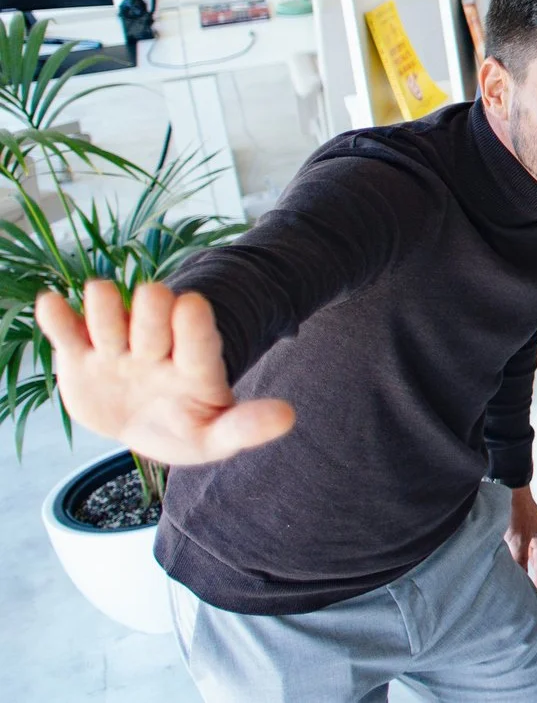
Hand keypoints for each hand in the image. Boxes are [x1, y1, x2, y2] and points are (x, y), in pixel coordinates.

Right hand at [33, 282, 294, 467]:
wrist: (141, 423)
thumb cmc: (185, 426)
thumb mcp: (213, 436)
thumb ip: (245, 425)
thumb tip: (288, 415)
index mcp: (194, 365)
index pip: (199, 341)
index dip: (196, 324)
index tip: (193, 302)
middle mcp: (156, 347)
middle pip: (153, 317)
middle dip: (153, 308)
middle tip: (153, 295)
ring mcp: (116, 347)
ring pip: (108, 314)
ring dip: (104, 306)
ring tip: (101, 295)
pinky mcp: (79, 353)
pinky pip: (66, 329)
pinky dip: (58, 317)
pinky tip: (52, 304)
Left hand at [505, 485, 536, 588]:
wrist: (507, 485)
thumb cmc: (516, 512)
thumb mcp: (518, 540)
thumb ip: (519, 559)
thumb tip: (520, 577)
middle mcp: (536, 528)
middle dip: (536, 566)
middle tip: (535, 580)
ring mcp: (526, 523)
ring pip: (526, 545)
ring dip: (524, 558)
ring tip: (521, 570)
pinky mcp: (514, 518)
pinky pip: (517, 540)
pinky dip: (515, 549)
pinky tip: (508, 553)